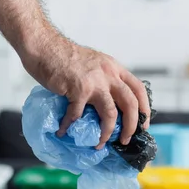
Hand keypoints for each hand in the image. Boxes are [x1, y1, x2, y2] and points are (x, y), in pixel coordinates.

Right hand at [22, 32, 150, 149]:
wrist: (45, 45)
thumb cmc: (65, 56)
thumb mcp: (94, 64)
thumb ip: (104, 79)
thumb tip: (109, 104)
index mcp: (114, 68)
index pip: (138, 89)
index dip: (144, 109)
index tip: (142, 125)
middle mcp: (109, 74)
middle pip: (130, 104)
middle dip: (131, 126)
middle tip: (126, 140)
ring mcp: (94, 82)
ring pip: (111, 114)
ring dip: (107, 133)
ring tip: (100, 143)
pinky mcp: (77, 90)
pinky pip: (77, 115)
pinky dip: (69, 126)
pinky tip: (63, 130)